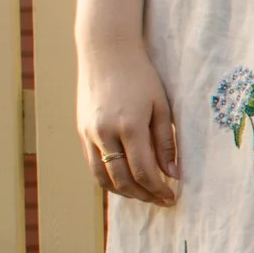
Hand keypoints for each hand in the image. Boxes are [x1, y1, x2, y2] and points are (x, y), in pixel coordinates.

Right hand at [77, 36, 177, 204]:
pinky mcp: (81, 131)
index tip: (172, 197)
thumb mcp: (161, 107)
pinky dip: (109, 178)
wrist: (106, 52)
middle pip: (122, 180)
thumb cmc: (141, 77)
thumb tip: (173, 174)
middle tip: (160, 200)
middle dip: (143, 195)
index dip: (158, 189)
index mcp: (129, 126)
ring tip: (143, 194)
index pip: (143, 172)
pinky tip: (125, 179)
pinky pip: (93, 164)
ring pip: (103, 177)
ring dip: (124, 192)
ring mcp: (89, 133)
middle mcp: (104, 133)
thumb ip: (166, 142)